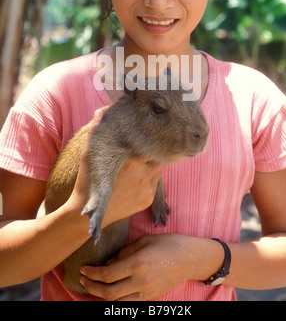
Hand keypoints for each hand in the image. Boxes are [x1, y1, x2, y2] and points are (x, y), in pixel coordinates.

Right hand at [68, 108, 162, 228]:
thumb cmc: (87, 181)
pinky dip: (149, 179)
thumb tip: (100, 111)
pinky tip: (136, 180)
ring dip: (152, 165)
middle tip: (144, 150)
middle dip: (153, 152)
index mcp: (131, 160)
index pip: (151, 144)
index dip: (150, 139)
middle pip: (159, 156)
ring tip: (140, 164)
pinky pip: (155, 183)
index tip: (148, 135)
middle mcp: (143, 174)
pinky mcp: (148, 199)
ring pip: (159, 169)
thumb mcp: (88, 154)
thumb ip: (95, 130)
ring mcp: (148, 188)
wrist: (87, 214)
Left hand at [79, 234, 199, 299]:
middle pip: (108, 293)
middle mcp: (141, 281)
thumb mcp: (144, 240)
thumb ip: (124, 252)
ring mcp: (146, 292)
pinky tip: (109, 291)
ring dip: (100, 296)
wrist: (190, 258)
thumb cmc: (168, 243)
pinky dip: (115, 300)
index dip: (92, 273)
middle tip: (82, 279)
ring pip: (116, 302)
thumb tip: (108, 262)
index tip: (83, 269)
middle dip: (91, 287)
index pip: (107, 274)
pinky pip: (128, 303)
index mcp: (138, 263)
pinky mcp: (151, 298)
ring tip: (92, 286)